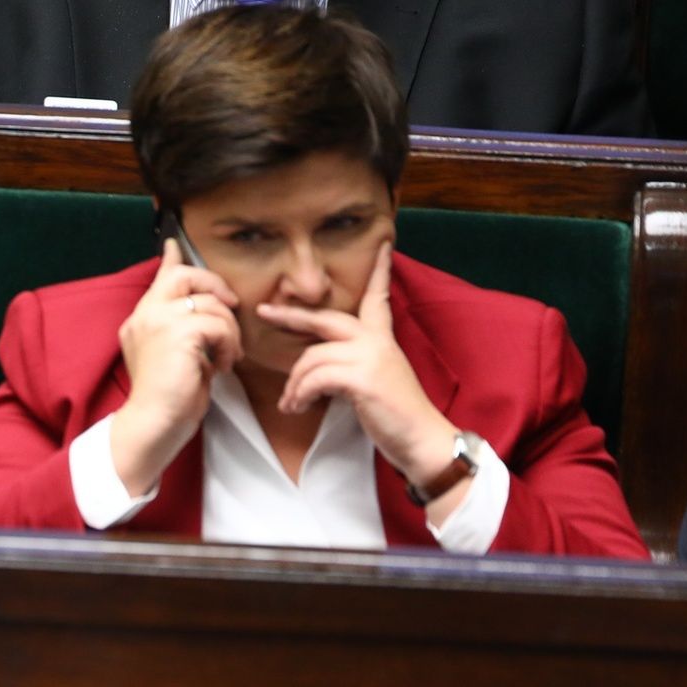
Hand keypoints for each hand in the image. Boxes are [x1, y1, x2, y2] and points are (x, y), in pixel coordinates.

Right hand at [109, 239, 243, 495]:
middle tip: (230, 306)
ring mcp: (157, 322)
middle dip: (214, 285)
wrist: (153, 424)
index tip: (174, 244)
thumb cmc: (168, 400)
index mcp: (140, 321)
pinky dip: (229, 345)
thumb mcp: (177, 357)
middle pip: (184, 276)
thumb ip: (184, 330)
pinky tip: (223, 365)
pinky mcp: (176, 334)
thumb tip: (207, 312)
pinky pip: (219, 324)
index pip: (158, 279)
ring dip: (229, 331)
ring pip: (211, 304)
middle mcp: (144, 316)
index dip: (171, 259)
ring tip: (227, 356)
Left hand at [259, 241, 459, 493]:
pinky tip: (298, 407)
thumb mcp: (374, 381)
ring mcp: (370, 357)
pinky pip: (315, 378)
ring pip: (312, 357)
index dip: (380, 272)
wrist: (421, 440)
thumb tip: (316, 369)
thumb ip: (351, 365)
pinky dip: (300, 394)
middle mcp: (376, 341)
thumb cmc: (396, 416)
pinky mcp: (362, 377)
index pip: (377, 299)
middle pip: (325, 319)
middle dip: (291, 316)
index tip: (383, 246)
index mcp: (382, 339)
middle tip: (265, 312)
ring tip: (290, 404)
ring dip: (294, 384)